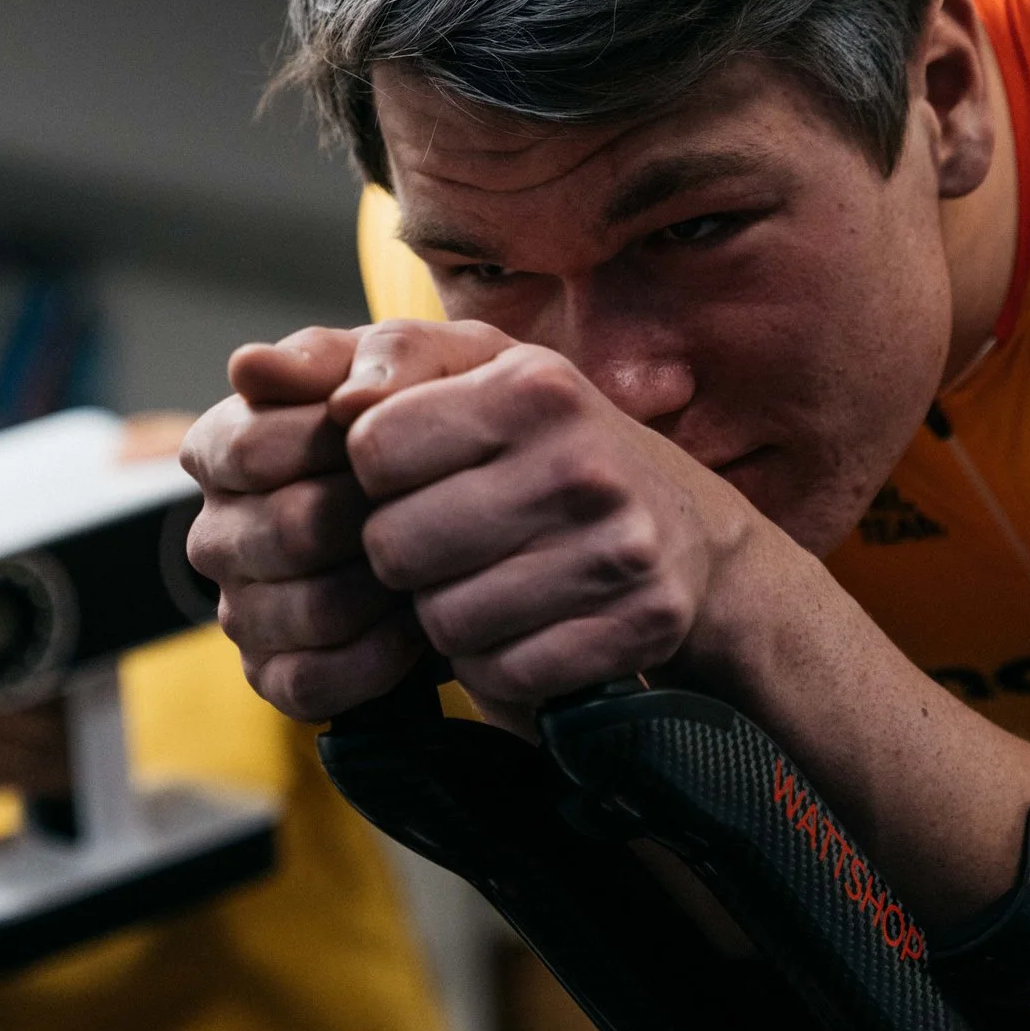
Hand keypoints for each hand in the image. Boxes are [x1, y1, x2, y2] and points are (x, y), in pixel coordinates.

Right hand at [183, 324, 507, 720]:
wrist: (491, 504)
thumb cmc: (440, 419)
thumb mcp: (417, 362)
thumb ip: (336, 353)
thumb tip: (249, 367)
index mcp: (225, 445)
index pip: (249, 449)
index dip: (331, 446)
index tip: (389, 438)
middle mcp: (216, 529)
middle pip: (284, 531)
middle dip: (370, 519)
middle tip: (426, 506)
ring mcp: (241, 607)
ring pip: (302, 611)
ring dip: (381, 590)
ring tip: (427, 563)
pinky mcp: (274, 674)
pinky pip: (311, 683)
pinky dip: (375, 659)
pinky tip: (413, 625)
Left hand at [339, 322, 759, 714]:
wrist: (686, 528)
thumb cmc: (549, 442)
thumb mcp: (481, 367)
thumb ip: (397, 357)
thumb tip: (343, 402)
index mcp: (534, 387)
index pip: (373, 449)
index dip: (376, 473)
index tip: (413, 474)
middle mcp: (580, 465)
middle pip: (394, 547)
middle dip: (403, 552)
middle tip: (443, 539)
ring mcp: (618, 550)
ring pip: (444, 621)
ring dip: (447, 612)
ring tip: (483, 579)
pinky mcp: (639, 626)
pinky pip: (505, 672)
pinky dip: (499, 660)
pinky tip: (523, 622)